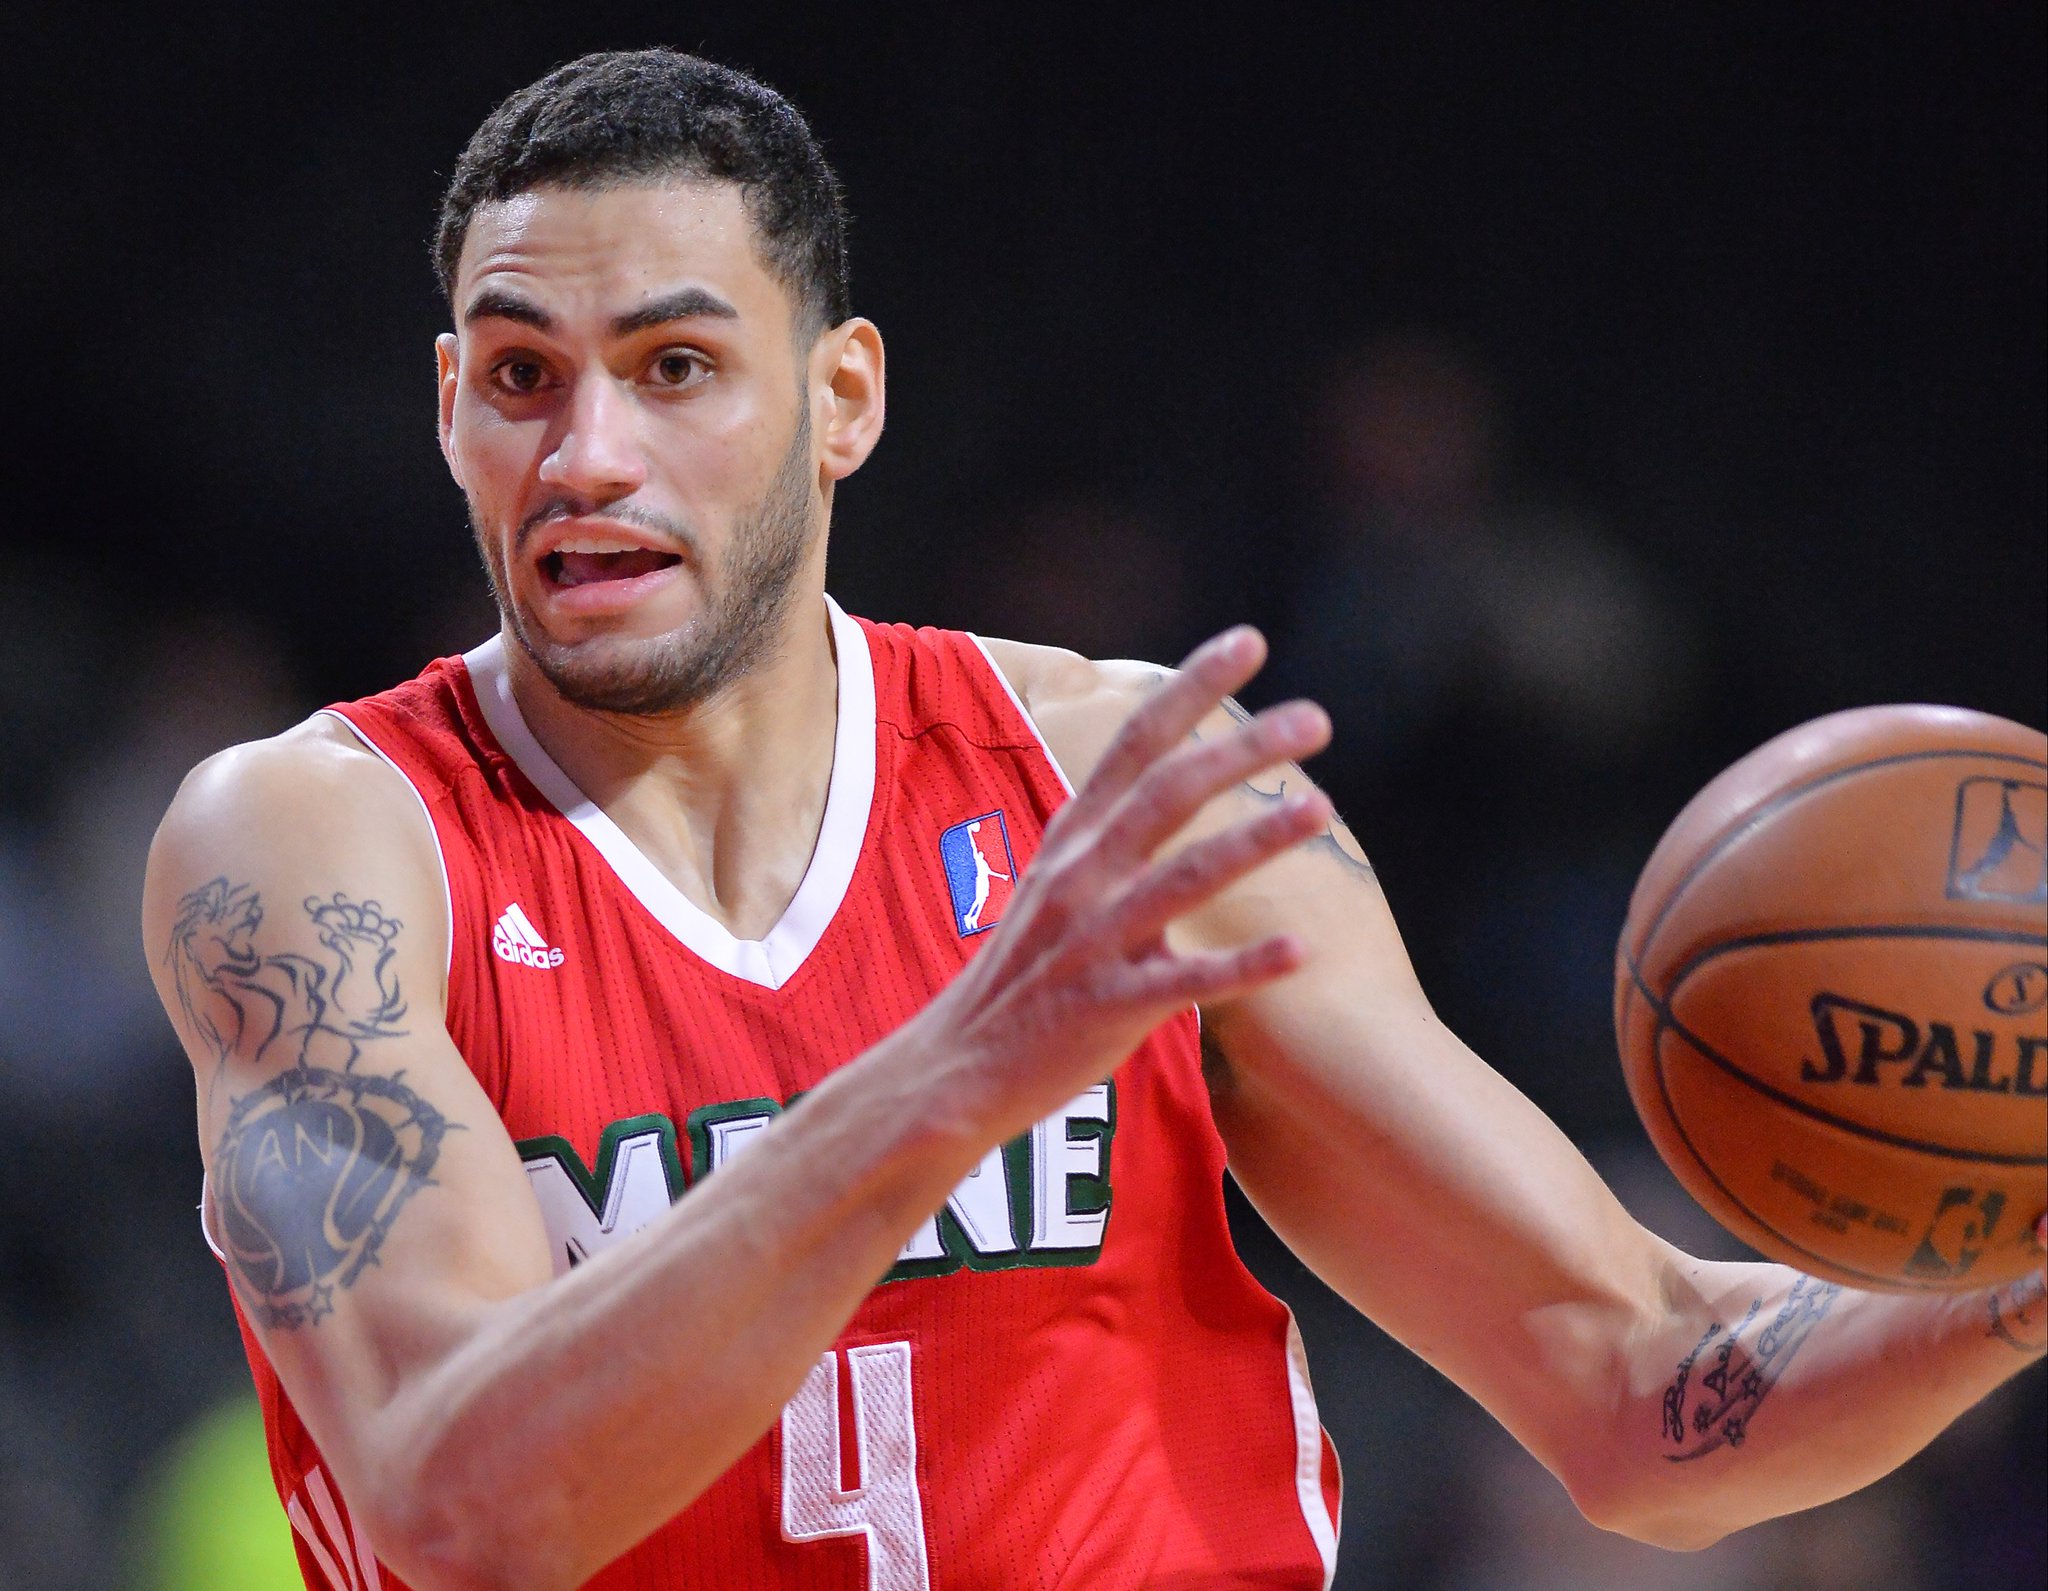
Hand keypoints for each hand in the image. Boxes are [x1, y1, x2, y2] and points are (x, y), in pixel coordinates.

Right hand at [917, 626, 1331, 1140]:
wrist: (955, 1070)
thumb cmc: (1023, 979)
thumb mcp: (1055, 887)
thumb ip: (1112, 839)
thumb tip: (1172, 786)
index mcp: (1073, 841)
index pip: (1135, 743)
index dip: (1191, 686)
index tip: (1250, 640)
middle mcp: (1081, 878)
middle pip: (1168, 793)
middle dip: (1242, 748)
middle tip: (1315, 717)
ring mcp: (1092, 942)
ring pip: (1182, 876)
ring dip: (1255, 839)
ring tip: (1321, 807)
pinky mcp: (1105, 1008)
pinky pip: (1185, 980)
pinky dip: (1244, 964)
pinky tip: (1301, 950)